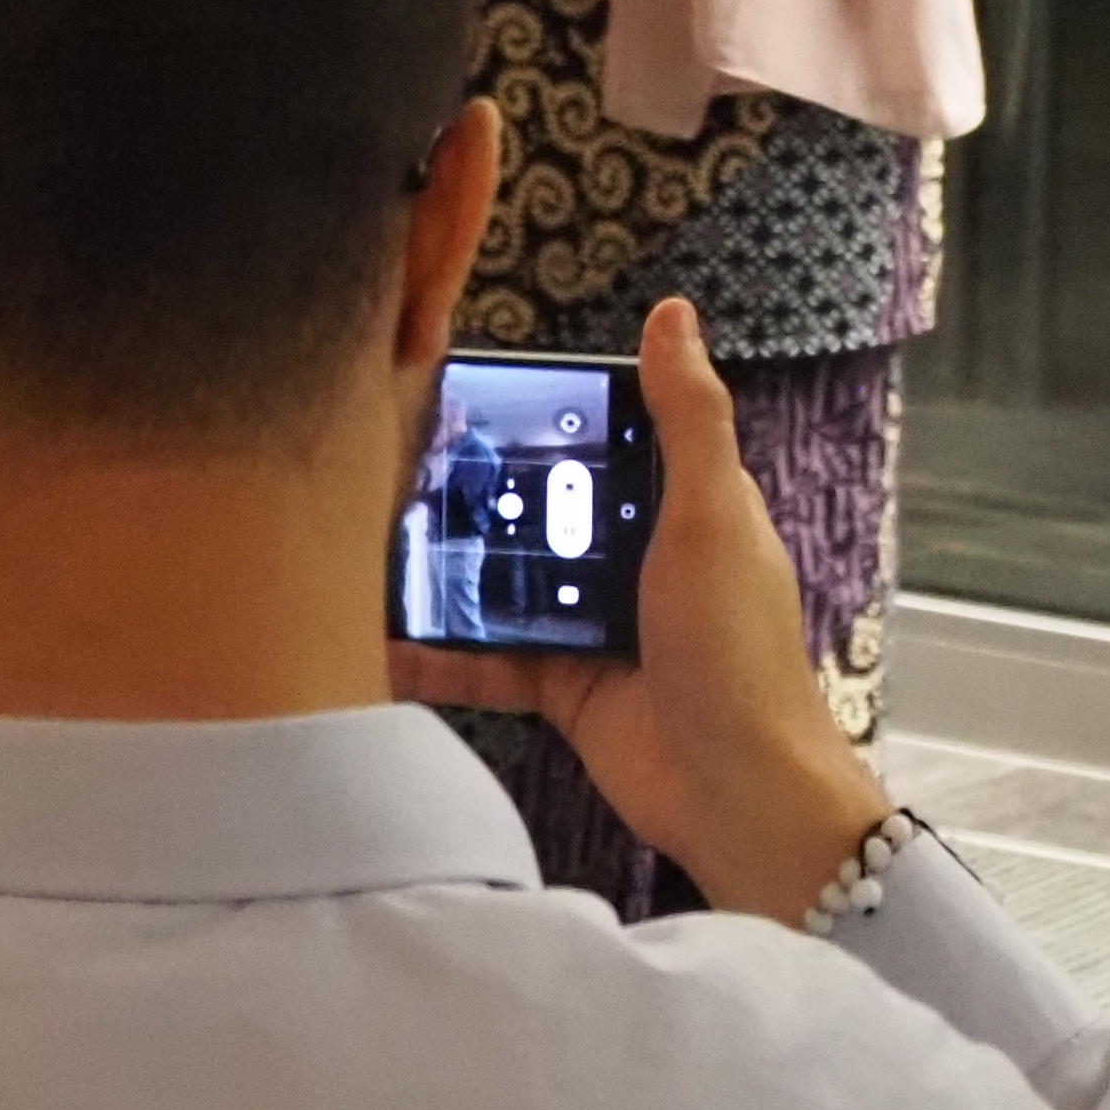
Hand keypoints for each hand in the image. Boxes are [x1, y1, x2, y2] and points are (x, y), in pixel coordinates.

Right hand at [393, 300, 891, 923]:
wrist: (736, 794)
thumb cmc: (736, 651)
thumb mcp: (710, 517)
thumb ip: (689, 419)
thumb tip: (673, 315)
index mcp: (685, 505)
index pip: (609, 438)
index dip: (550, 415)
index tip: (472, 394)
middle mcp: (641, 558)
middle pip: (549, 508)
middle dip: (484, 491)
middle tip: (394, 467)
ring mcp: (600, 625)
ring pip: (511, 581)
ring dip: (454, 569)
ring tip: (373, 545)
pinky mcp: (567, 687)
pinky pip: (492, 659)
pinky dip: (442, 654)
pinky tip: (384, 642)